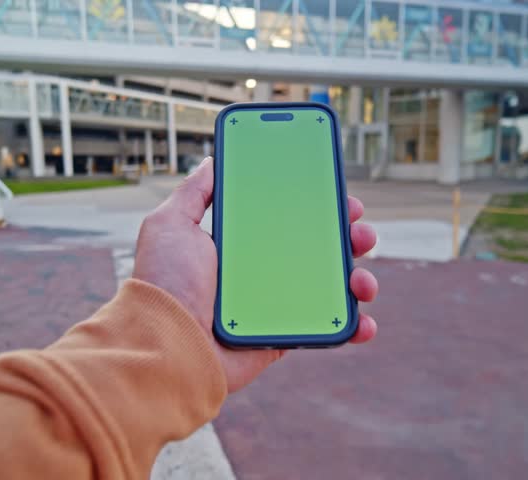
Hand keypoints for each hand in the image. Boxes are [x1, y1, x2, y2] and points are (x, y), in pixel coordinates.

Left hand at [133, 157, 378, 392]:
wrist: (166, 344)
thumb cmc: (165, 282)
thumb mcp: (171, 223)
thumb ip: (194, 192)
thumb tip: (214, 160)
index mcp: (237, 243)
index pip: (286, 217)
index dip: (315, 205)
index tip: (339, 194)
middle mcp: (258, 272)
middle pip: (316, 248)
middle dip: (347, 236)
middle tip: (360, 232)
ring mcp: (273, 305)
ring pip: (329, 286)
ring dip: (357, 278)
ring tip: (362, 280)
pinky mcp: (282, 337)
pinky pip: (325, 328)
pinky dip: (352, 326)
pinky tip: (362, 321)